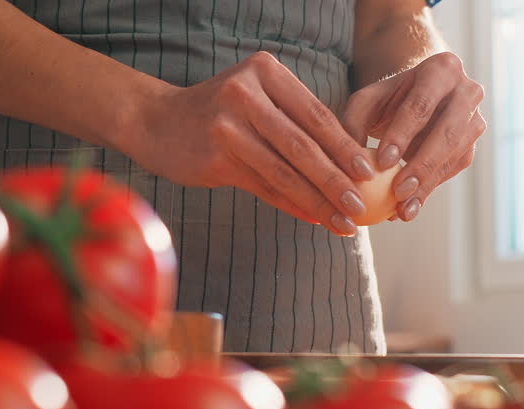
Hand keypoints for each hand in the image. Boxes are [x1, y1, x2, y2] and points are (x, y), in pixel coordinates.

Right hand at [125, 52, 373, 236]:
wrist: (154, 121)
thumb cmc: (214, 112)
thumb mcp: (252, 97)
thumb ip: (291, 119)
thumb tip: (345, 158)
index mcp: (264, 72)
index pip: (315, 113)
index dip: (344, 146)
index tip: (368, 171)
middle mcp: (246, 94)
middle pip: (303, 145)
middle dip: (336, 179)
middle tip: (360, 203)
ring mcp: (228, 126)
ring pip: (285, 171)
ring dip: (318, 200)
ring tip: (343, 221)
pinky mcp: (215, 158)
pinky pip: (263, 187)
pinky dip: (292, 205)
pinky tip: (314, 218)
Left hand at [341, 52, 486, 221]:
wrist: (416, 95)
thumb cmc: (385, 99)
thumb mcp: (365, 102)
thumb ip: (354, 126)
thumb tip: (352, 165)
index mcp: (442, 69)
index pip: (421, 105)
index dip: (403, 134)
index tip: (383, 162)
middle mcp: (467, 92)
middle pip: (447, 132)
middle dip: (422, 164)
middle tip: (398, 191)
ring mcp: (475, 120)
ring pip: (455, 154)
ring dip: (428, 183)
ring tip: (403, 208)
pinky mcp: (471, 146)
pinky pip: (452, 170)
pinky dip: (430, 190)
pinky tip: (409, 209)